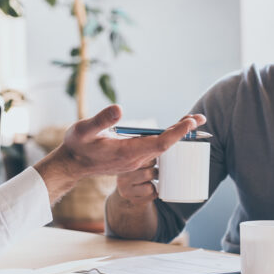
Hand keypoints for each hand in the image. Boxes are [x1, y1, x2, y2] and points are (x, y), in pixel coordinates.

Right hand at [34, 105, 204, 202]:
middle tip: (200, 118)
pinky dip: (166, 145)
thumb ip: (101, 120)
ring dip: (176, 137)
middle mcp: (135, 160)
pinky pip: (155, 156)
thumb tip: (119, 109)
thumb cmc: (77, 145)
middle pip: (166, 146)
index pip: (159, 144)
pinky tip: (175, 134)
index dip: (177, 133)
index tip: (191, 122)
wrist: (73, 164)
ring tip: (191, 122)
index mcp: (127, 152)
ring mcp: (135, 164)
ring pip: (161, 151)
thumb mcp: (84, 130)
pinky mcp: (134, 163)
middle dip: (183, 132)